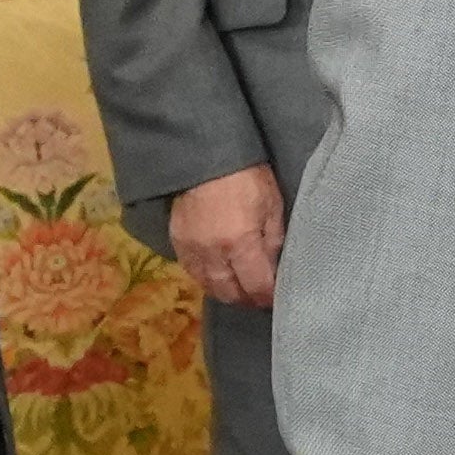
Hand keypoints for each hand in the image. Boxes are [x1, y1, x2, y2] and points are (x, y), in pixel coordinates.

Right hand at [163, 162, 284, 308]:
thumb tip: (275, 267)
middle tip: (260, 297)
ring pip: (209, 287)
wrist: (205, 155)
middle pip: (231, 293)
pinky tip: (218, 276)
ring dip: (227, 293)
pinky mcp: (177, 242)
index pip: (257, 286)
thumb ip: (274, 240)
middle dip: (248, 299)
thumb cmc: (246, 176)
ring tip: (240, 290)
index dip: (269, 297)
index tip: (277, 299)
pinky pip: (192, 272)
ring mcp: (192, 249)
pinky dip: (207, 280)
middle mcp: (213, 253)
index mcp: (240, 243)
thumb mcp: (271, 205)